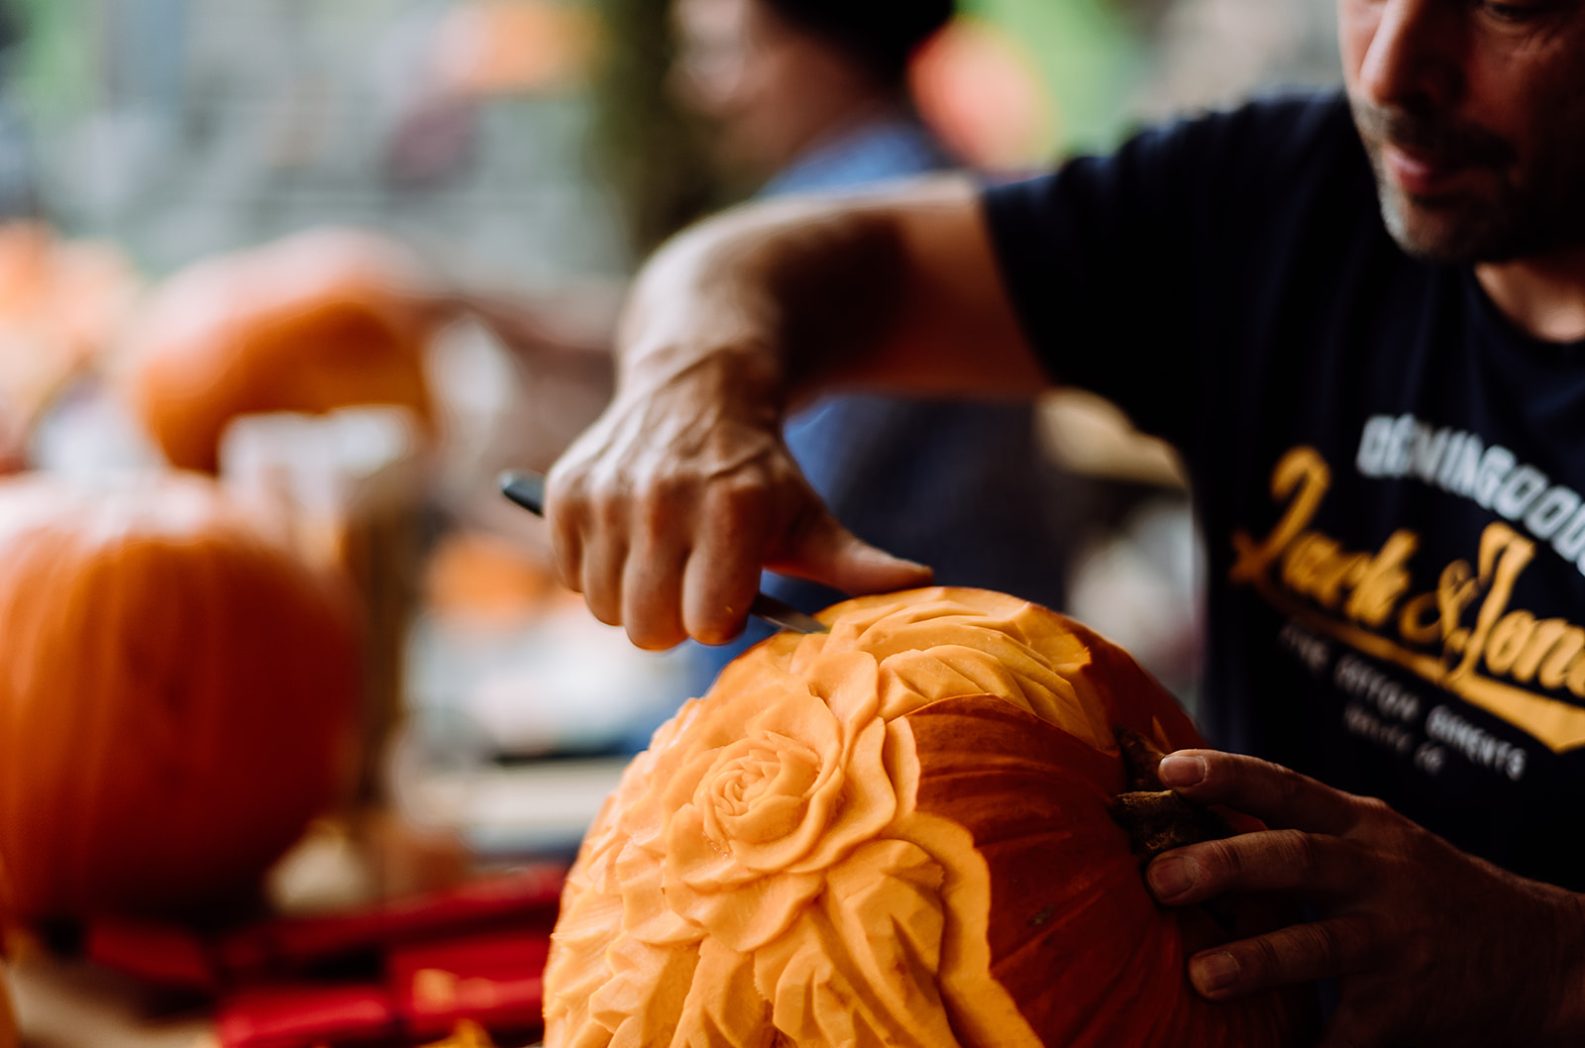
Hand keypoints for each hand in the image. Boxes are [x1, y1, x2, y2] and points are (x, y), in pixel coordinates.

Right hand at [545, 348, 929, 649]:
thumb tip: (922, 582)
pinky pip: (569, 575)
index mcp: (733, 510)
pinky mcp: (565, 491)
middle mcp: (664, 500)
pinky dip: (595, 568)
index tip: (727, 589)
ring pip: (604, 609)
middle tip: (691, 578)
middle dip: (671, 617)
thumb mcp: (810, 513)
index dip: (718, 616)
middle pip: (647, 631)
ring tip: (660, 554)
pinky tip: (627, 535)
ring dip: (631, 594)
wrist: (696, 382)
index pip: (705, 626)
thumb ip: (855, 563)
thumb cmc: (761, 470)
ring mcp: (607, 495)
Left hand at [1145, 750, 1584, 1046]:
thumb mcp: (1373, 840)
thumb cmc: (1420, 887)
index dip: (1229, 775)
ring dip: (1259, 961)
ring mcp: (1394, 940)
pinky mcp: (1404, 1007)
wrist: (1537, 954)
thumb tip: (1183, 810)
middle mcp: (1377, 875)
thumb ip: (1296, 828)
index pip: (1286, 788)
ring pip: (1320, 945)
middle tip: (1161, 878)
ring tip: (1202, 977)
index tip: (1170, 768)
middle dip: (1227, 864)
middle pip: (1297, 858)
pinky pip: (1346, 1030)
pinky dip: (1307, 1044)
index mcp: (1359, 826)